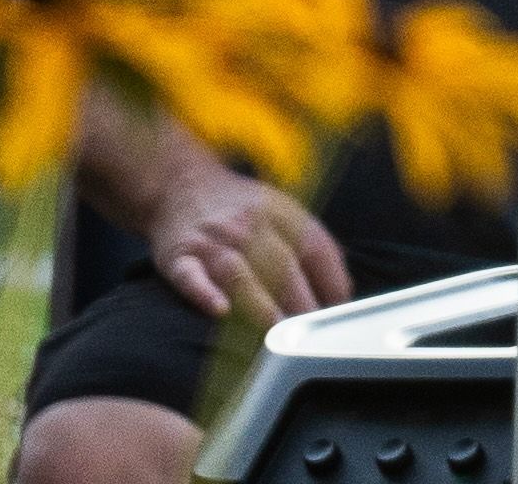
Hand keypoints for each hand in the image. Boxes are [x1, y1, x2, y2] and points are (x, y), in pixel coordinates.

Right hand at [140, 160, 350, 322]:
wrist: (178, 184)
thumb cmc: (238, 207)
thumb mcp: (279, 208)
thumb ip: (307, 241)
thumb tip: (338, 287)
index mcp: (280, 212)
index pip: (314, 246)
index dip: (330, 279)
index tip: (338, 309)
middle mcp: (249, 225)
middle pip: (281, 264)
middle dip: (300, 301)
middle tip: (310, 334)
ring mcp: (213, 240)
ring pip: (240, 272)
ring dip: (260, 303)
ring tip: (277, 329)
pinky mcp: (179, 256)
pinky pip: (190, 275)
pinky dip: (204, 293)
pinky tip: (219, 310)